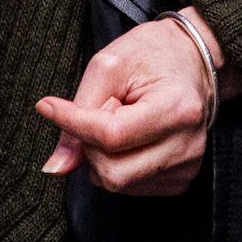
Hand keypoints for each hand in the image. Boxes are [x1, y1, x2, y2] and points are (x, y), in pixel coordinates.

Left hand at [38, 12, 220, 198]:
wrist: (192, 59)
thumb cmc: (153, 55)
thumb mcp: (109, 66)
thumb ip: (80, 111)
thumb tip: (58, 165)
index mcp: (176, 109)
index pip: (110, 136)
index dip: (72, 123)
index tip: (48, 107)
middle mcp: (188, 144)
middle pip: (112, 172)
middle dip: (90, 144)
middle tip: (102, 110)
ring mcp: (187, 166)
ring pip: (117, 183)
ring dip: (104, 154)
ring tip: (123, 119)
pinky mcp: (181, 179)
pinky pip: (130, 187)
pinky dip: (119, 162)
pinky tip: (133, 136)